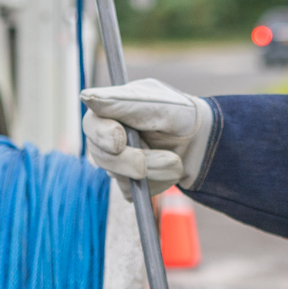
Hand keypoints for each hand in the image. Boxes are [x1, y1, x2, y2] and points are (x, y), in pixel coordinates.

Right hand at [80, 78, 212, 197]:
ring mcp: (115, 160)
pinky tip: (170, 170)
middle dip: (132, 160)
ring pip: (118, 176)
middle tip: (166, 159)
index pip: (91, 124)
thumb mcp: (158, 104)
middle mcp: (107, 135)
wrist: (201, 142)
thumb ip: (123, 102)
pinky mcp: (126, 181)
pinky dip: (155, 183)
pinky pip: (131, 191)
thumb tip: (86, 96)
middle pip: (101, 155)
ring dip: (152, 171)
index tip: (120, 142)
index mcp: (110, 109)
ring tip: (176, 162)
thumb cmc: (180, 113)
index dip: (102, 135)